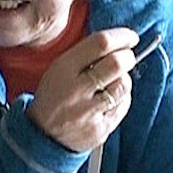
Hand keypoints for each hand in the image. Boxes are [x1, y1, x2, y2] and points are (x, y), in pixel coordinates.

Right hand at [28, 27, 138, 152]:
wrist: (42, 136)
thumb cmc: (54, 97)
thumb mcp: (58, 69)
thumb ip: (85, 55)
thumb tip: (119, 43)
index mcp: (63, 70)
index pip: (100, 44)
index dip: (122, 37)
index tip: (130, 37)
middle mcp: (75, 90)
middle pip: (116, 63)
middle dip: (128, 57)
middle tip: (126, 58)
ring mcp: (88, 112)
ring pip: (123, 85)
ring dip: (124, 79)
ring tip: (113, 82)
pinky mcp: (100, 129)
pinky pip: (123, 106)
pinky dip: (122, 98)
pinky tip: (110, 99)